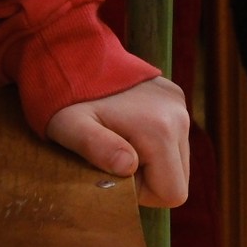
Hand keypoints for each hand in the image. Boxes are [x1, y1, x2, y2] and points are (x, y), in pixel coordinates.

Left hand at [45, 75, 191, 207]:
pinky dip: (155, 142)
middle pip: (178, 178)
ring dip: (151, 161)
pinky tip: (128, 126)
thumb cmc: (67, 98)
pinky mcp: (175, 96)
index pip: (172, 193)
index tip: (113, 170)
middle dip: (148, 178)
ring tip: (119, 139)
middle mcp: (179, 116)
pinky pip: (174, 136)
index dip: (142, 193)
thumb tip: (127, 166)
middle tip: (114, 157)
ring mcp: (179, 104)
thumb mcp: (71, 128)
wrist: (72, 53)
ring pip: (177, 159)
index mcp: (160, 129)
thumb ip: (98, 148)